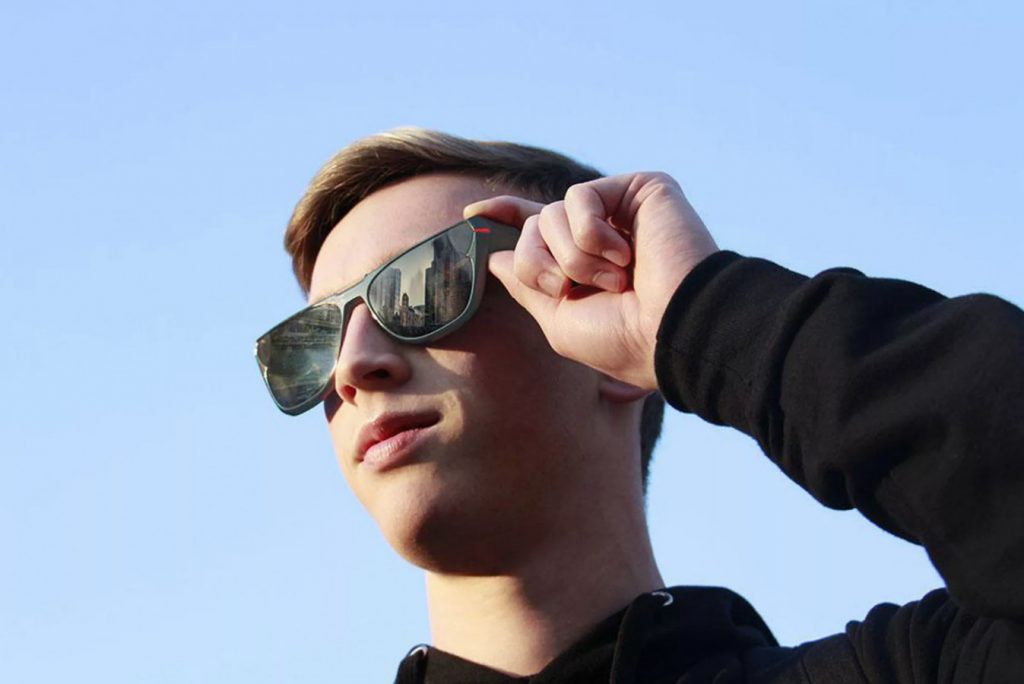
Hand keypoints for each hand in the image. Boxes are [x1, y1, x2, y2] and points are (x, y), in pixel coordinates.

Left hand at [464, 172, 717, 390]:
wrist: (674, 328)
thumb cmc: (625, 339)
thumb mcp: (561, 322)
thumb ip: (528, 287)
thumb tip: (495, 259)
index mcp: (585, 266)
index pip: (537, 230)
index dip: (504, 216)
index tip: (470, 215)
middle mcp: (602, 236)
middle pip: (533, 227)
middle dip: (540, 263)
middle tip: (573, 288)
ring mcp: (621, 212)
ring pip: (550, 212)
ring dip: (571, 256)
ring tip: (615, 279)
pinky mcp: (639, 190)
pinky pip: (578, 198)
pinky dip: (590, 234)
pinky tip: (624, 255)